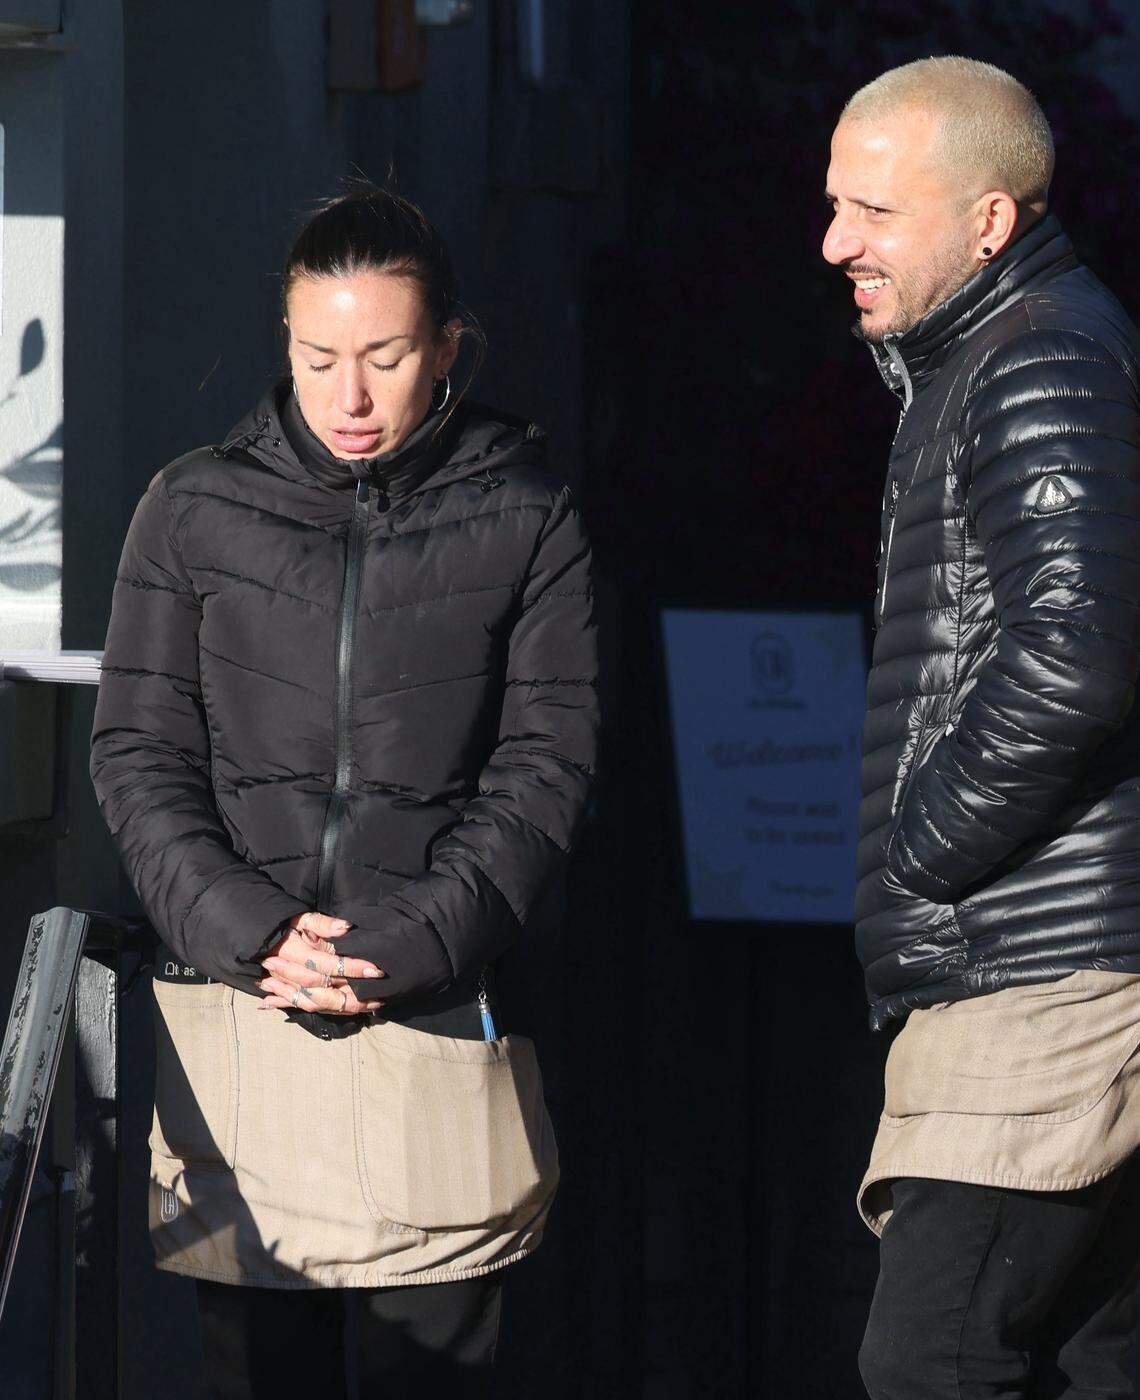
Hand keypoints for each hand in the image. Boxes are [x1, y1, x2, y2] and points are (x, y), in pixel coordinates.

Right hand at [258, 911, 386, 1015]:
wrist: (259, 940)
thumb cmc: (284, 926)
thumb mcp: (300, 918)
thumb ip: (322, 923)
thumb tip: (346, 927)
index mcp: (296, 955)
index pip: (328, 966)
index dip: (352, 969)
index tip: (375, 970)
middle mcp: (292, 975)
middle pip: (324, 993)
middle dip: (353, 996)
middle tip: (379, 995)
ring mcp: (289, 987)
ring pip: (318, 1004)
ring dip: (345, 1008)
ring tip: (370, 1005)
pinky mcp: (289, 993)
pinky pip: (309, 1007)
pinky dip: (329, 1011)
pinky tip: (350, 1011)